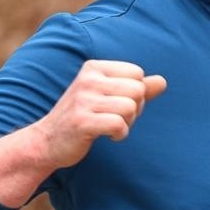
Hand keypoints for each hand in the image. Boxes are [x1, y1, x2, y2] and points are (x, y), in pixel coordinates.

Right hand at [0, 60, 164, 206]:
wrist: (47, 141)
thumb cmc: (83, 117)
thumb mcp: (107, 97)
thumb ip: (136, 88)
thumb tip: (162, 82)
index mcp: (94, 68)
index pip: (137, 74)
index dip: (136, 93)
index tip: (118, 104)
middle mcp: (88, 80)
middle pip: (137, 90)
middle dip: (135, 109)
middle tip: (116, 118)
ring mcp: (83, 100)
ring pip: (130, 107)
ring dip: (127, 123)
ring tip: (110, 126)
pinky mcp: (82, 122)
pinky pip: (119, 124)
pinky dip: (120, 134)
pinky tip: (108, 135)